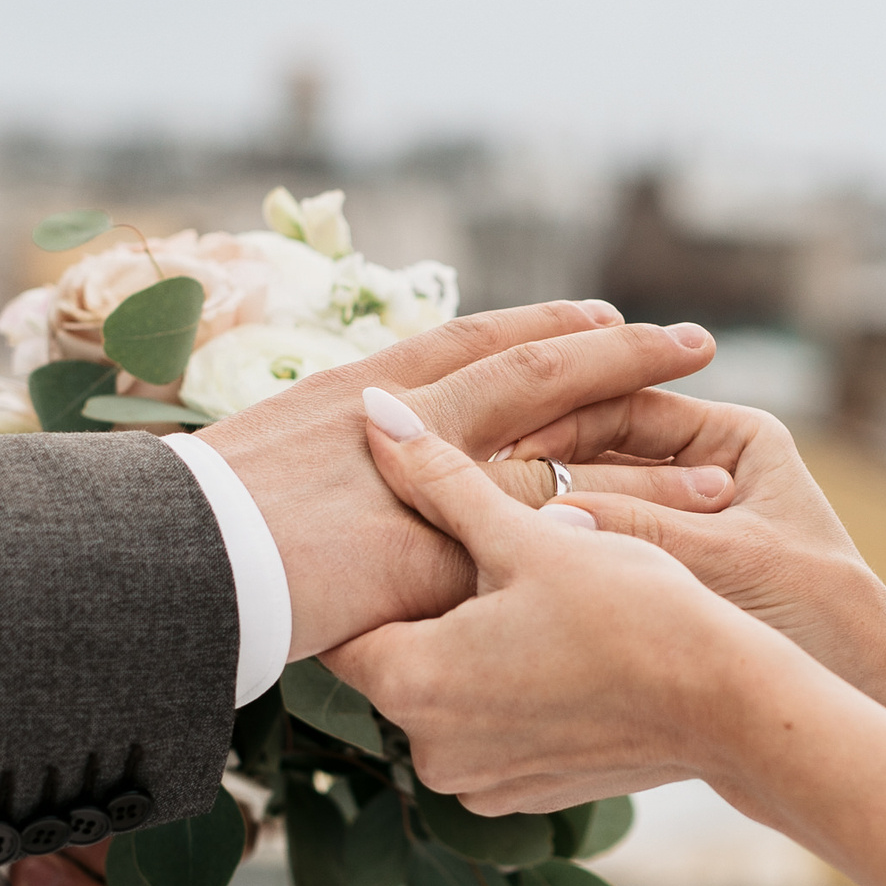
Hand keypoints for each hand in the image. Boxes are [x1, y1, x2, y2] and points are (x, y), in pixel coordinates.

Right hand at [202, 301, 729, 657]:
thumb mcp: (246, 471)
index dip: (540, 328)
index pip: (469, 342)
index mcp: (356, 390)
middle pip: (535, 373)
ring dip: (641, 452)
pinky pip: (541, 542)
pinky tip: (669, 546)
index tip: (600, 320)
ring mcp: (423, 481)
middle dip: (619, 358)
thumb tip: (313, 481)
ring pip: (557, 453)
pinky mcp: (437, 551)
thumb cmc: (181, 529)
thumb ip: (306, 465)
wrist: (167, 565)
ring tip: (718, 459)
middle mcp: (401, 417)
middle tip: (694, 343)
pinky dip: (609, 537)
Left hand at [324, 388, 814, 815]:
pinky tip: (554, 641)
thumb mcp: (530, 535)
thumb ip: (441, 478)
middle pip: (398, 656)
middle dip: (425, 602)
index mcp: (412, 685)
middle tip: (467, 550)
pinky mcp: (526, 794)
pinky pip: (493, 728)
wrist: (733, 706)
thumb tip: (376, 412)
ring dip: (468, 644)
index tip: (388, 532)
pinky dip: (509, 686)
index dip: (367, 568)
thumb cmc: (634, 614)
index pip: (346, 621)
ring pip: (448, 692)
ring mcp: (480, 782)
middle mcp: (431, 751)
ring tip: (518, 589)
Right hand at [502, 389, 885, 711]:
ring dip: (538, 530)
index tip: (484, 452)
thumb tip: (523, 506)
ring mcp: (685, 537)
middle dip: (532, 476)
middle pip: (596, 459)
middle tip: (458, 494)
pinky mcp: (671, 593)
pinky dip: (559, 578)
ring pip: (590, 518)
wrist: (877, 712)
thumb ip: (631, 525)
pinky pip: (599, 571)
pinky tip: (503, 596)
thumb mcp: (723, 562)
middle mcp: (707, 478)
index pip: (621, 407)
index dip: (550, 425)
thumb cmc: (825, 628)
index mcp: (735, 440)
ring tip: (469, 546)